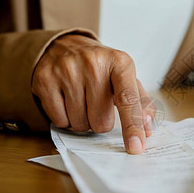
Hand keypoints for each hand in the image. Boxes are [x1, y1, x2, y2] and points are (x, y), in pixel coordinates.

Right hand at [32, 34, 153, 153]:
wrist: (66, 45)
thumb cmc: (101, 68)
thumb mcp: (125, 77)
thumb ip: (140, 102)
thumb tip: (148, 128)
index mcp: (119, 62)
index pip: (128, 99)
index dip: (133, 125)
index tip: (136, 147)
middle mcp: (93, 63)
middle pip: (101, 120)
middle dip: (101, 121)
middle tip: (97, 104)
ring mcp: (67, 70)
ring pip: (80, 123)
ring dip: (83, 120)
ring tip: (82, 100)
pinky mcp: (45, 79)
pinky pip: (59, 120)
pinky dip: (65, 118)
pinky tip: (66, 100)